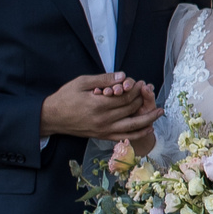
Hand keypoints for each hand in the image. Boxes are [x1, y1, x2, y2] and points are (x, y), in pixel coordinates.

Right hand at [41, 74, 159, 141]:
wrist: (52, 118)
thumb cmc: (65, 97)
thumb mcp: (82, 82)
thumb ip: (103, 79)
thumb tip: (123, 76)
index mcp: (98, 105)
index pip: (125, 97)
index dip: (135, 89)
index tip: (141, 82)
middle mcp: (104, 120)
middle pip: (130, 109)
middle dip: (142, 99)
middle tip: (150, 91)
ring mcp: (104, 130)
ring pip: (132, 126)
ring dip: (148, 119)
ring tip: (160, 112)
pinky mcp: (103, 136)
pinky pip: (125, 137)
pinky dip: (138, 133)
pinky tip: (148, 128)